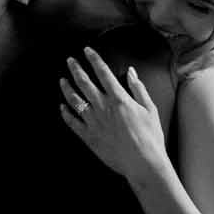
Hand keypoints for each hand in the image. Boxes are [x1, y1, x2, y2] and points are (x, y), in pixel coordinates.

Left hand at [60, 47, 168, 184]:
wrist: (143, 163)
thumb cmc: (150, 137)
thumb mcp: (150, 109)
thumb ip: (138, 88)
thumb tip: (131, 72)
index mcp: (118, 99)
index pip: (103, 72)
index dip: (94, 59)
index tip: (87, 51)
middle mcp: (103, 108)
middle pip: (84, 83)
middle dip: (76, 69)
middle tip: (70, 61)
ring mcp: (94, 122)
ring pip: (75, 101)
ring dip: (67, 88)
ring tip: (62, 80)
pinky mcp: (89, 137)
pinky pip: (73, 123)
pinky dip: (66, 114)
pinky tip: (62, 108)